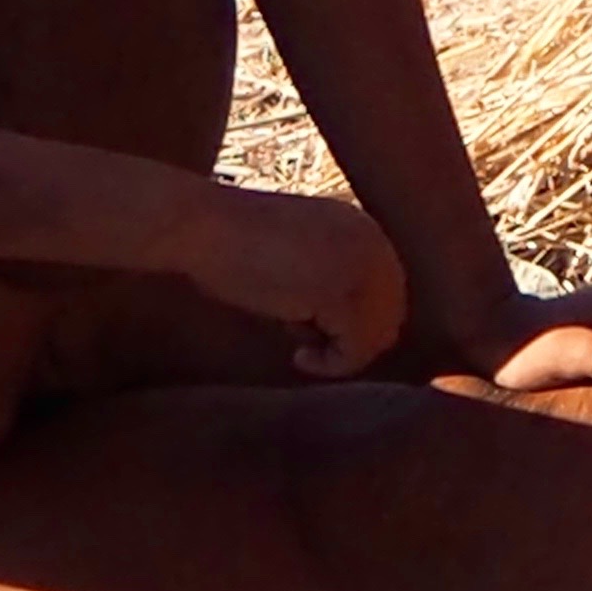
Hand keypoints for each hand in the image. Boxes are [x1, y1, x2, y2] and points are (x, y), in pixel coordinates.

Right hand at [188, 186, 407, 375]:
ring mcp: (360, 267)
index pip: (388, 293)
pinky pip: (355, 351)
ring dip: (341, 354)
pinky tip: (299, 357)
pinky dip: (330, 365)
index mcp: (363, 228)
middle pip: (389, 317)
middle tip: (308, 345)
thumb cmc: (231, 244)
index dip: (356, 323)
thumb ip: (331, 276)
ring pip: (376, 337)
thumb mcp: (298, 252)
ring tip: (300, 347)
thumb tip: (349, 333)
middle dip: (351, 340)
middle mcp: (373, 243)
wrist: (202, 225)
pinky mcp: (340, 294)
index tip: (316, 334)